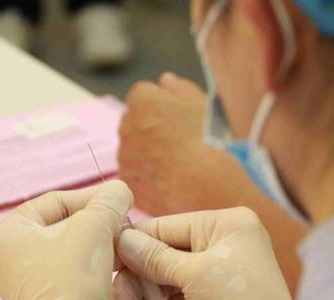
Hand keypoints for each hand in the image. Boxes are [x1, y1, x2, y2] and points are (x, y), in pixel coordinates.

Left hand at [0, 181, 132, 299]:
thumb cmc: (74, 280)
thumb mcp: (94, 227)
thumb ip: (109, 201)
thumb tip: (119, 191)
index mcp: (5, 235)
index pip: (54, 201)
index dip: (92, 199)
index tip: (121, 203)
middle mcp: (7, 259)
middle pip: (63, 226)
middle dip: (98, 226)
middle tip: (124, 227)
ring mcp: (25, 284)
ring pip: (71, 251)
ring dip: (101, 247)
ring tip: (123, 248)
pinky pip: (73, 274)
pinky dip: (95, 269)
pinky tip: (117, 269)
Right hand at [112, 207, 293, 299]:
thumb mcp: (195, 275)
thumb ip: (155, 256)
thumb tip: (121, 239)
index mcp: (226, 223)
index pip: (166, 226)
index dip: (133, 246)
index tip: (105, 265)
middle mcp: (224, 240)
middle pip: (164, 254)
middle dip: (139, 283)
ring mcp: (220, 268)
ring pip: (168, 279)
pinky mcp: (216, 295)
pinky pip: (179, 297)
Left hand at [118, 72, 242, 214]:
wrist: (207, 185)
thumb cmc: (209, 141)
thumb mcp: (203, 104)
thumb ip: (180, 88)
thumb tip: (165, 80)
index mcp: (142, 99)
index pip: (144, 95)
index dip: (163, 107)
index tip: (178, 119)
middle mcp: (125, 125)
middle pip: (135, 122)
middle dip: (150, 129)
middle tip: (178, 143)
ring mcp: (124, 156)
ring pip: (133, 150)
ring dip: (148, 154)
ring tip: (176, 166)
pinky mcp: (129, 183)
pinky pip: (136, 176)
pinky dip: (148, 178)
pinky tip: (170, 182)